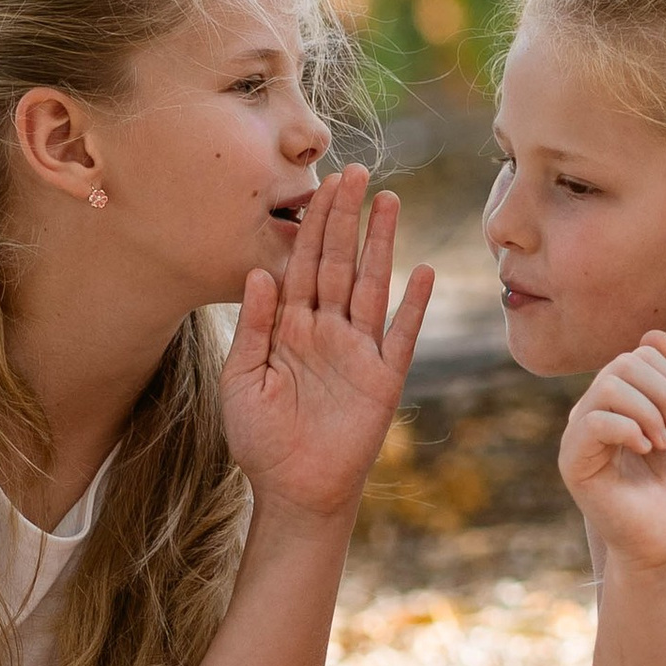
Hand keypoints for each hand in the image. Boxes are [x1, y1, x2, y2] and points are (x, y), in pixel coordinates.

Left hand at [223, 161, 435, 526]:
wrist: (293, 492)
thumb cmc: (261, 440)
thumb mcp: (242, 380)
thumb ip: (254, 327)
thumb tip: (260, 273)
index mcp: (291, 326)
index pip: (304, 264)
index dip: (312, 225)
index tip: (319, 184)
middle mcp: (327, 330)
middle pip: (340, 263)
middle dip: (346, 218)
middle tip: (354, 172)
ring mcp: (358, 352)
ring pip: (372, 286)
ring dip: (381, 244)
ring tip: (389, 201)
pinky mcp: (383, 379)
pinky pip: (401, 336)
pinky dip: (412, 306)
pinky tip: (422, 272)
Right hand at [559, 334, 665, 576]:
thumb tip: (653, 332)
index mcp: (617, 400)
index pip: (638, 355)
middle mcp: (592, 412)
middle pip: (622, 364)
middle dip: (664, 391)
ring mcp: (579, 435)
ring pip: (607, 386)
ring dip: (649, 411)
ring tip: (664, 442)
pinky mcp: (573, 461)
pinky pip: (593, 421)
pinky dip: (629, 429)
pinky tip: (646, 449)